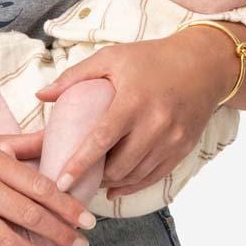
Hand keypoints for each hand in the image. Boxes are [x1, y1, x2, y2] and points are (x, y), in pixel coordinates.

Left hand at [34, 33, 231, 197]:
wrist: (204, 65)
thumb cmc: (151, 59)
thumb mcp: (112, 58)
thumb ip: (74, 77)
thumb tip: (41, 95)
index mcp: (133, 101)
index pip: (101, 140)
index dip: (79, 164)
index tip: (60, 181)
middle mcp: (155, 123)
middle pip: (119, 165)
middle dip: (94, 178)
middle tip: (73, 182)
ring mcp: (172, 139)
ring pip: (136, 175)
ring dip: (112, 182)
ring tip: (92, 182)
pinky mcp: (183, 148)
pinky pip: (154, 176)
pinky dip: (133, 186)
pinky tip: (115, 187)